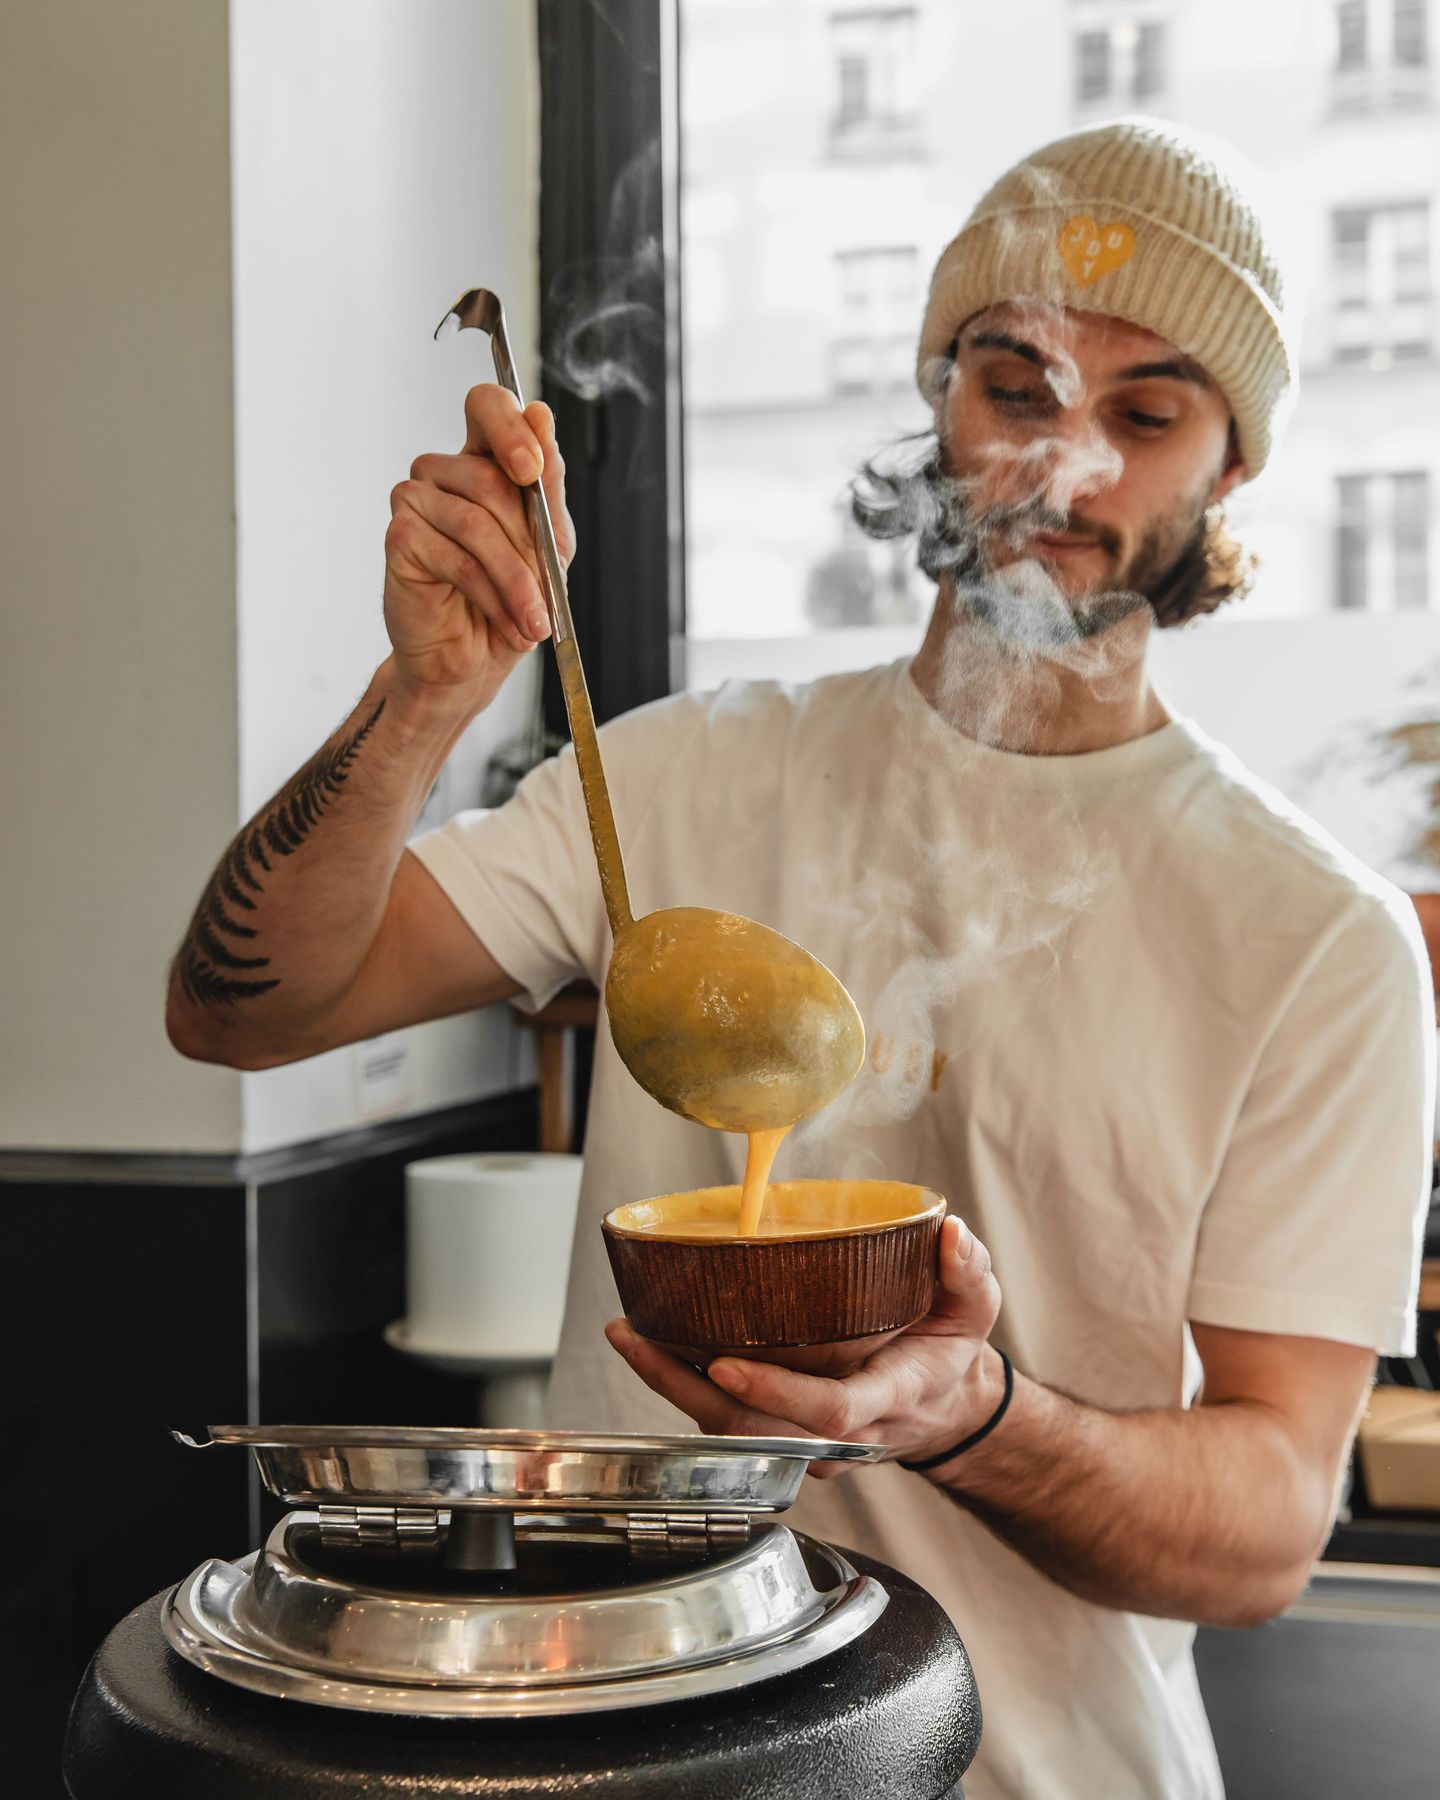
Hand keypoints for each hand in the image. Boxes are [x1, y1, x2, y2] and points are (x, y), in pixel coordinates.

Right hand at [383, 385, 576, 717]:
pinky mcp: (400, 538)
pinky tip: (505, 621)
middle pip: (490, 477)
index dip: (509, 428)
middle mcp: (443, 472)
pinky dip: (491, 595)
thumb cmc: (511, 599)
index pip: (487, 406)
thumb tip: (540, 414)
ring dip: (516, 579)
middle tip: (548, 590)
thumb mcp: (548, 543)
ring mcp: (414, 501)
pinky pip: (456, 558)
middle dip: (530, 543)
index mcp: (482, 459)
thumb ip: (546, 484)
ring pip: (477, 522)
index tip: (532, 470)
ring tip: (534, 620)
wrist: (474, 661)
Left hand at [605, 1215, 1003, 1475]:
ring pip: (731, 1431)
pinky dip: (684, 1388)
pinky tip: (651, 1347)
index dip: (774, 1393)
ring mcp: (807, 1442)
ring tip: (629, 1335)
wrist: (943, 1406)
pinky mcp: (783, 1434)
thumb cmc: (948, 1351)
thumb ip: (968, 1273)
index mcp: (887, 1398)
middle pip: (754, 1430)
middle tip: (638, 1340)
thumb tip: (951, 1234)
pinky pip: (728, 1422)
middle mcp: (840, 1432)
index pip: (826, 1411)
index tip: (723, 1363)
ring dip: (672, 1387)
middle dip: (687, 1390)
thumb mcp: (975, 1309)